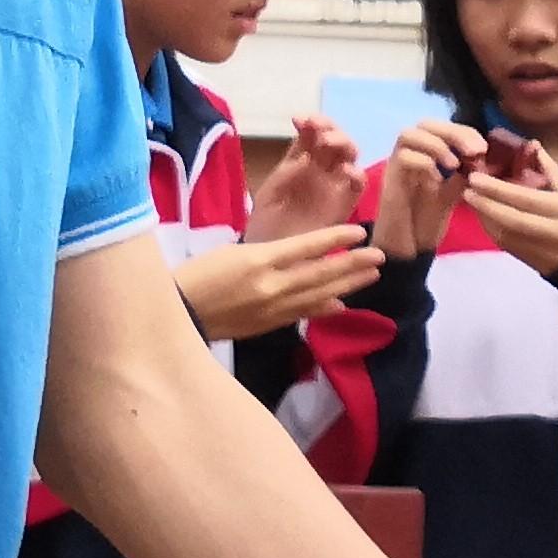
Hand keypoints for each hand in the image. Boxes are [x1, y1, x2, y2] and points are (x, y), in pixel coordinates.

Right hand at [175, 227, 380, 342]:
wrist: (177, 311)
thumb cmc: (198, 273)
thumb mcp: (232, 252)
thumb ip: (269, 255)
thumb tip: (298, 256)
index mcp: (259, 260)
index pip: (307, 247)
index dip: (336, 238)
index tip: (360, 232)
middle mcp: (272, 285)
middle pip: (321, 273)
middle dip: (353, 265)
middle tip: (380, 257)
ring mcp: (272, 309)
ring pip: (318, 295)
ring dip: (347, 285)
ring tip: (371, 276)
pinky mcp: (269, 325)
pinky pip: (303, 314)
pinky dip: (324, 308)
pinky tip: (341, 305)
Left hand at [243, 117, 363, 243]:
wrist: (271, 256)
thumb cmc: (266, 224)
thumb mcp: (271, 191)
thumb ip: (287, 171)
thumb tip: (306, 150)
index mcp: (301, 161)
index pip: (313, 134)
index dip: (312, 122)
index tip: (300, 119)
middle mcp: (321, 170)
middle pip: (335, 140)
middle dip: (330, 128)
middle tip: (318, 129)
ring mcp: (334, 186)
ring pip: (349, 156)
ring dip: (344, 143)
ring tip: (328, 142)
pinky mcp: (345, 205)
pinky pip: (358, 185)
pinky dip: (356, 173)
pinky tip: (344, 171)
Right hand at [366, 119, 478, 262]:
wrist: (406, 252)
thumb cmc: (427, 222)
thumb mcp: (454, 193)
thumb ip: (465, 173)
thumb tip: (480, 155)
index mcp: (424, 154)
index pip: (442, 126)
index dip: (464, 131)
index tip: (483, 148)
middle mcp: (408, 154)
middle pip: (425, 123)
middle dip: (453, 132)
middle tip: (474, 151)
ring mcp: (396, 167)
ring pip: (407, 134)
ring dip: (436, 143)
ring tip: (455, 165)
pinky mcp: (389, 183)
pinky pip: (402, 158)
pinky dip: (424, 162)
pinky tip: (438, 179)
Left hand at [467, 143, 557, 278]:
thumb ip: (549, 170)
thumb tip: (532, 144)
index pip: (525, 199)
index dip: (498, 189)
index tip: (476, 178)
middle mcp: (550, 230)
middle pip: (510, 218)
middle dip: (485, 204)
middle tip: (467, 189)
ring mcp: (539, 248)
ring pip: (504, 234)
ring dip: (484, 217)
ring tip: (471, 199)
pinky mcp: (529, 261)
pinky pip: (505, 244)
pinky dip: (491, 229)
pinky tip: (483, 216)